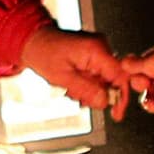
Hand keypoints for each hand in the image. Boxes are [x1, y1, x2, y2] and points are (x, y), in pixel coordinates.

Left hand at [14, 26, 131, 116]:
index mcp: (96, 50)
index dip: (120, 96)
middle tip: (80, 99)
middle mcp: (100, 48)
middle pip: (113, 80)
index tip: (116, 112)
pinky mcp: (91, 55)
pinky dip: (86, 85)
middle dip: (97, 95)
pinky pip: (96, 75)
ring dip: (89, 91)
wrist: (32, 40)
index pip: (121, 75)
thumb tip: (105, 101)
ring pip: (103, 81)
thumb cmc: (42, 52)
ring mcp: (97, 51)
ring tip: (70, 90)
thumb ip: (86, 90)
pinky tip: (72, 86)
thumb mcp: (62, 77)